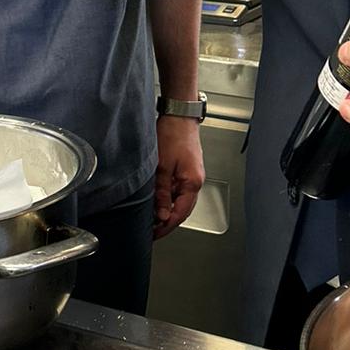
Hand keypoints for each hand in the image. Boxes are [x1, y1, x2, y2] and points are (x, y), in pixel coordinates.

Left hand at [152, 115, 204, 238]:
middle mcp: (196, 181)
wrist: (179, 115)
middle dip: (168, 222)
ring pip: (181, 201)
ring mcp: (193, 175)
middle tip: (153, 231)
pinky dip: (170, 199)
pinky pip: (180, 190)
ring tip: (154, 218)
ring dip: (169, 211)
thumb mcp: (162, 167)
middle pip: (183, 210)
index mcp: (193, 183)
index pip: (180, 214)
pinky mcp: (188, 170)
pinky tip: (159, 201)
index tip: (155, 234)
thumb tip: (161, 214)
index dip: (167, 226)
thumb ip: (162, 193)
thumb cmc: (173, 135)